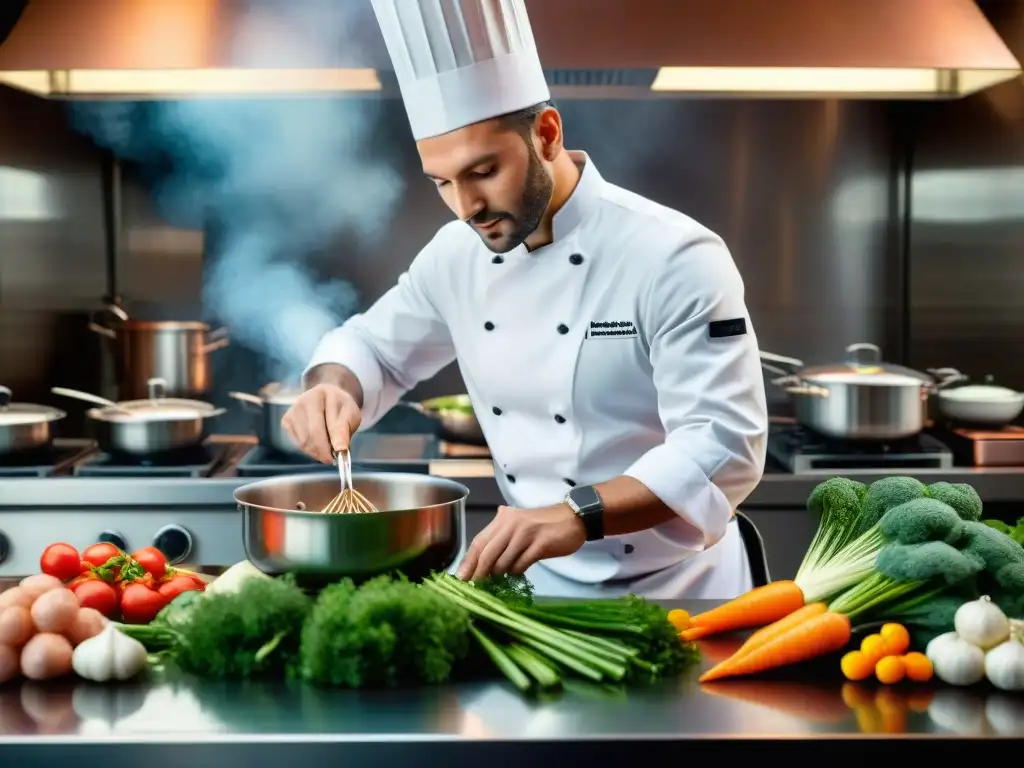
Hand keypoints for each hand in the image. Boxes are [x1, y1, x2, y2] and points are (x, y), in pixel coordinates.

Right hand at [280, 384, 361, 463]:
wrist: (330, 400)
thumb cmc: (340, 407)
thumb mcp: (350, 414)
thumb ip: (344, 430)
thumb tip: (340, 449)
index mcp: (317, 396)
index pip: (320, 425)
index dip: (328, 443)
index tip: (338, 454)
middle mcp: (300, 402)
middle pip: (309, 435)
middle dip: (322, 451)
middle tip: (333, 458)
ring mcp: (291, 412)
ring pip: (303, 442)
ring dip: (316, 452)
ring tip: (328, 450)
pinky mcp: (286, 422)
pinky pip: (298, 443)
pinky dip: (310, 449)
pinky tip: (319, 445)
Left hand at [456, 503, 586, 580]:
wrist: (574, 518)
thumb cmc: (544, 525)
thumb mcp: (519, 525)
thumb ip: (501, 536)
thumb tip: (480, 559)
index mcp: (503, 519)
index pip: (479, 541)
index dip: (468, 561)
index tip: (460, 578)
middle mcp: (512, 524)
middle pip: (487, 553)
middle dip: (478, 573)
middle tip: (474, 587)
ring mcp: (526, 534)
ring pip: (503, 561)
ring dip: (499, 575)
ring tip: (498, 582)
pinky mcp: (540, 545)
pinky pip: (521, 565)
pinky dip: (516, 572)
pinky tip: (516, 575)